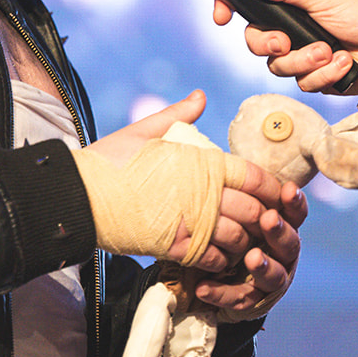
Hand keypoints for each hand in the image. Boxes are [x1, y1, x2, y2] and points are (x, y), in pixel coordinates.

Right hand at [78, 91, 282, 271]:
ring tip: (250, 242)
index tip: (278, 193)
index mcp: (200, 162)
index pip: (253, 175)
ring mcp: (190, 223)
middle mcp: (201, 194)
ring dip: (248, 242)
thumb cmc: (110, 159)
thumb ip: (178, 115)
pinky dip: (225, 260)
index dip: (272, 187)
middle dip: (266, 217)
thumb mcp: (144, 130)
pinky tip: (223, 256)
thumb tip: (200, 96)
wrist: (79, 195)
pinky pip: (215, 258)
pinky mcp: (176, 248)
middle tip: (270, 222)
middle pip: (253, 210)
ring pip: (238, 238)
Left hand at [192, 178, 306, 318]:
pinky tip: (205, 288)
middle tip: (268, 219)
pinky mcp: (251, 301)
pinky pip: (240, 299)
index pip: (295, 214)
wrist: (216, 274)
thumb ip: (235, 187)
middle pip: (290, 244)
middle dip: (280, 231)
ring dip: (264, 266)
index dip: (294, 203)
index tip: (288, 190)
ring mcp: (271, 279)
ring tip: (250, 257)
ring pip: (275, 276)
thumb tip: (215, 149)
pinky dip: (223, 294)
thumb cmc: (228, 228)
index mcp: (281, 226)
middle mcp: (282, 254)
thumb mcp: (233, 207)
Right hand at [213, 0, 357, 95]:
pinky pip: (302, 83)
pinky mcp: (314, 76)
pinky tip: (343, 63)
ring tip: (330, 51)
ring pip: (277, 66)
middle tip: (284, 43)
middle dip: (268, 44)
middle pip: (255, 40)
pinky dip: (324, 74)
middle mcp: (290, 27)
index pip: (249, 2)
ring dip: (305, 61)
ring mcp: (301, 53)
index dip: (229, 7)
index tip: (221, 17)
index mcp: (290, 1)